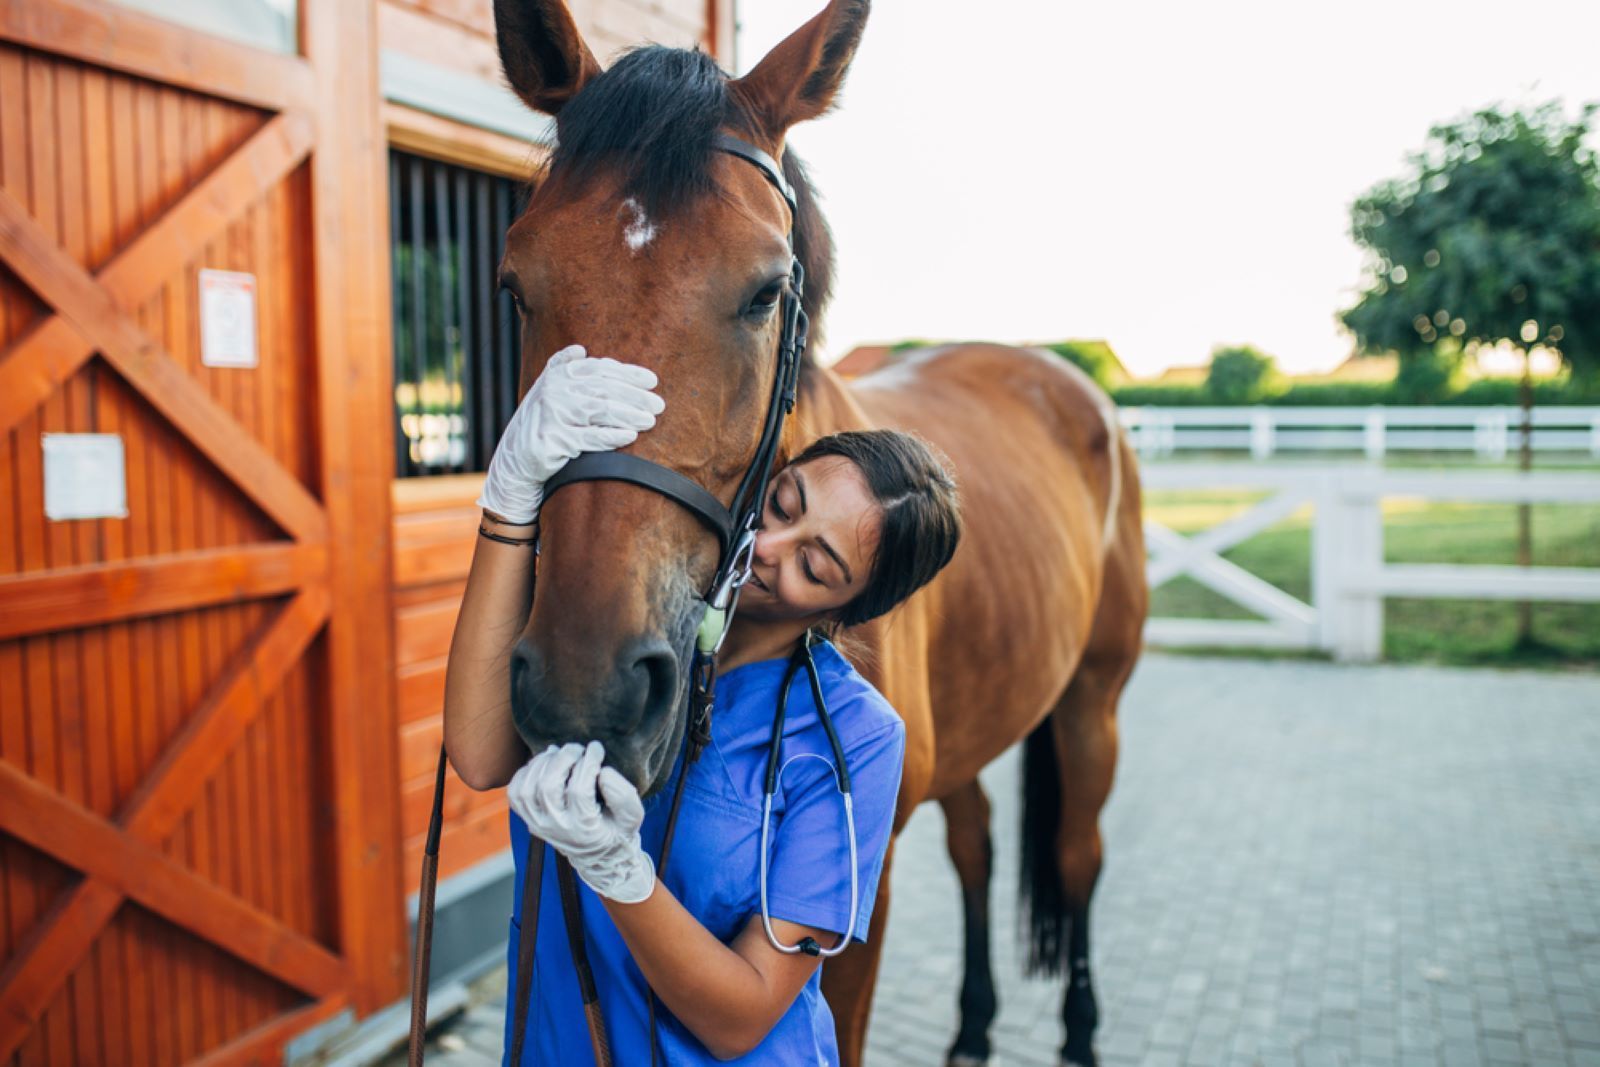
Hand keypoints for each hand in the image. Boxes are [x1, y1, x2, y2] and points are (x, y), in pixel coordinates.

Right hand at [476, 345, 663, 523]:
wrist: (516, 460)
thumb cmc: (541, 424)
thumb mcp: (547, 391)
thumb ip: (562, 368)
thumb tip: (581, 349)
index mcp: (557, 375)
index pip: (600, 368)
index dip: (628, 373)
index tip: (652, 381)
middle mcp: (554, 390)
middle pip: (604, 388)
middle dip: (635, 396)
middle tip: (659, 405)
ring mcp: (552, 413)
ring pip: (600, 410)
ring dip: (629, 415)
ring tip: (650, 420)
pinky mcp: (553, 439)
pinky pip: (590, 437)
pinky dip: (612, 436)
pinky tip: (630, 436)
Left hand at [507, 741, 655, 903]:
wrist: (599, 858)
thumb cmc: (617, 831)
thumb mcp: (632, 817)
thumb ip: (624, 796)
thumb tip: (603, 772)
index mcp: (583, 829)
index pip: (579, 790)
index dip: (588, 763)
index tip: (596, 748)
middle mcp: (556, 828)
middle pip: (547, 787)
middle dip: (562, 760)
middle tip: (576, 748)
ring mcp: (538, 825)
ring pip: (528, 789)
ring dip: (542, 764)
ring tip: (559, 752)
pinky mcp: (529, 819)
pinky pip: (516, 793)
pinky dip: (525, 773)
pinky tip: (543, 764)